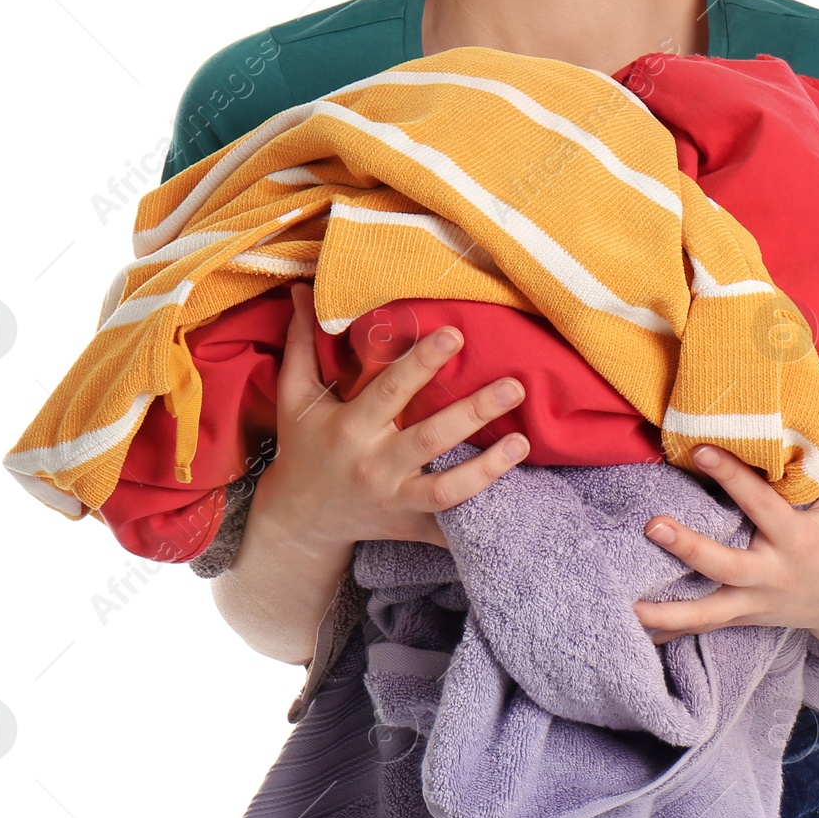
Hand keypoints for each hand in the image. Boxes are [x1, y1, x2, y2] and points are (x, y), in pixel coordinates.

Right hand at [254, 283, 530, 554]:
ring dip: (488, 468)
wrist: (297, 521)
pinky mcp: (409, 525)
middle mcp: (374, 466)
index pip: (390, 390)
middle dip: (474, 412)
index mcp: (350, 428)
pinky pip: (447, 527)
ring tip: (523, 443)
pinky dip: (477, 522)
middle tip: (515, 386)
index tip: (455, 335)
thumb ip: (302, 343)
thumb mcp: (295, 397)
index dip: (421, 363)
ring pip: (446, 489)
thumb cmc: (303, 448)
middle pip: (430, 438)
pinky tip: (514, 500)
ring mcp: (394, 500)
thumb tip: (300, 289)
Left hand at [631, 407, 818, 653]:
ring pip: (711, 611)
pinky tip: (637, 630)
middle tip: (653, 525)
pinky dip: (674, 630)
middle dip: (690, 548)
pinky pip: (707, 626)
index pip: (761, 504)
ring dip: (671, 610)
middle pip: (727, 565)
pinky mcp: (748, 618)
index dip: (732, 477)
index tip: (700, 450)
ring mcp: (759, 602)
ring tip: (630, 605)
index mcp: (800, 539)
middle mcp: (776, 574)